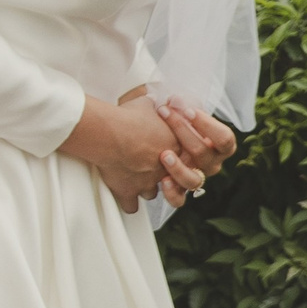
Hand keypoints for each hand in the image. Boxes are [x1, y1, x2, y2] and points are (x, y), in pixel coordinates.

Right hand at [59, 92, 235, 213]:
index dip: (183, 151)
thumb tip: (159, 100)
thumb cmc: (130, 116)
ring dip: (152, 188)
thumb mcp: (148, 104)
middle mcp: (169, 169)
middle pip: (187, 181)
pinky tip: (124, 194)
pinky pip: (131, 206)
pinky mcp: (128, 192)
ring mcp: (149, 183)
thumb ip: (160, 107)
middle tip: (162, 161)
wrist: (112, 133)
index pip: (193, 156)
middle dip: (176, 172)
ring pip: (160, 196)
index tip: (168, 145)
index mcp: (179, 146)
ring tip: (141, 179)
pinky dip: (127, 202)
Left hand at [154, 99, 236, 207]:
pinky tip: (162, 181)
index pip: (224, 138)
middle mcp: (212, 164)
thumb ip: (184, 105)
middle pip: (203, 153)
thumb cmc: (178, 122)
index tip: (187, 110)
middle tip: (164, 113)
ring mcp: (196, 178)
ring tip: (164, 154)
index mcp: (222, 145)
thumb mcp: (185, 111)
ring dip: (178, 167)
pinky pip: (179, 199)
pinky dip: (171, 192)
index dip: (207, 125)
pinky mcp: (180, 190)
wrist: (161, 139)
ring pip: (193, 180)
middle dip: (182, 130)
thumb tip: (173, 99)